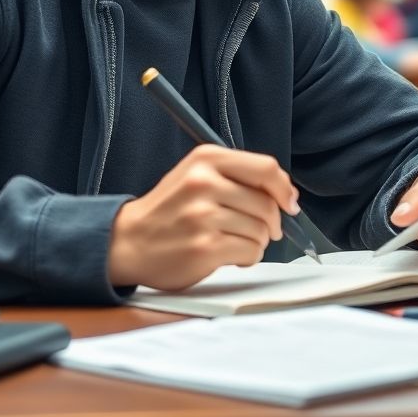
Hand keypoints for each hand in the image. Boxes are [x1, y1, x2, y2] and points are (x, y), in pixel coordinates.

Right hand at [107, 144, 298, 289]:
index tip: (289, 202)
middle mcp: (204, 183)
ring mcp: (204, 216)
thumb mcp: (197, 174)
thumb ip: (237, 176)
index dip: (283, 188)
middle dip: (271, 222)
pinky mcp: (205, 248)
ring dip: (257, 241)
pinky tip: (230, 254)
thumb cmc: (168, 210)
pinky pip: (251, 252)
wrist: (129, 241)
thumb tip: (284, 192)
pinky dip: (248, 257)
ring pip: (261, 230)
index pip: (265, 168)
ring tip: (234, 240)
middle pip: (267, 203)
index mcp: (206, 159)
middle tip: (260, 229)